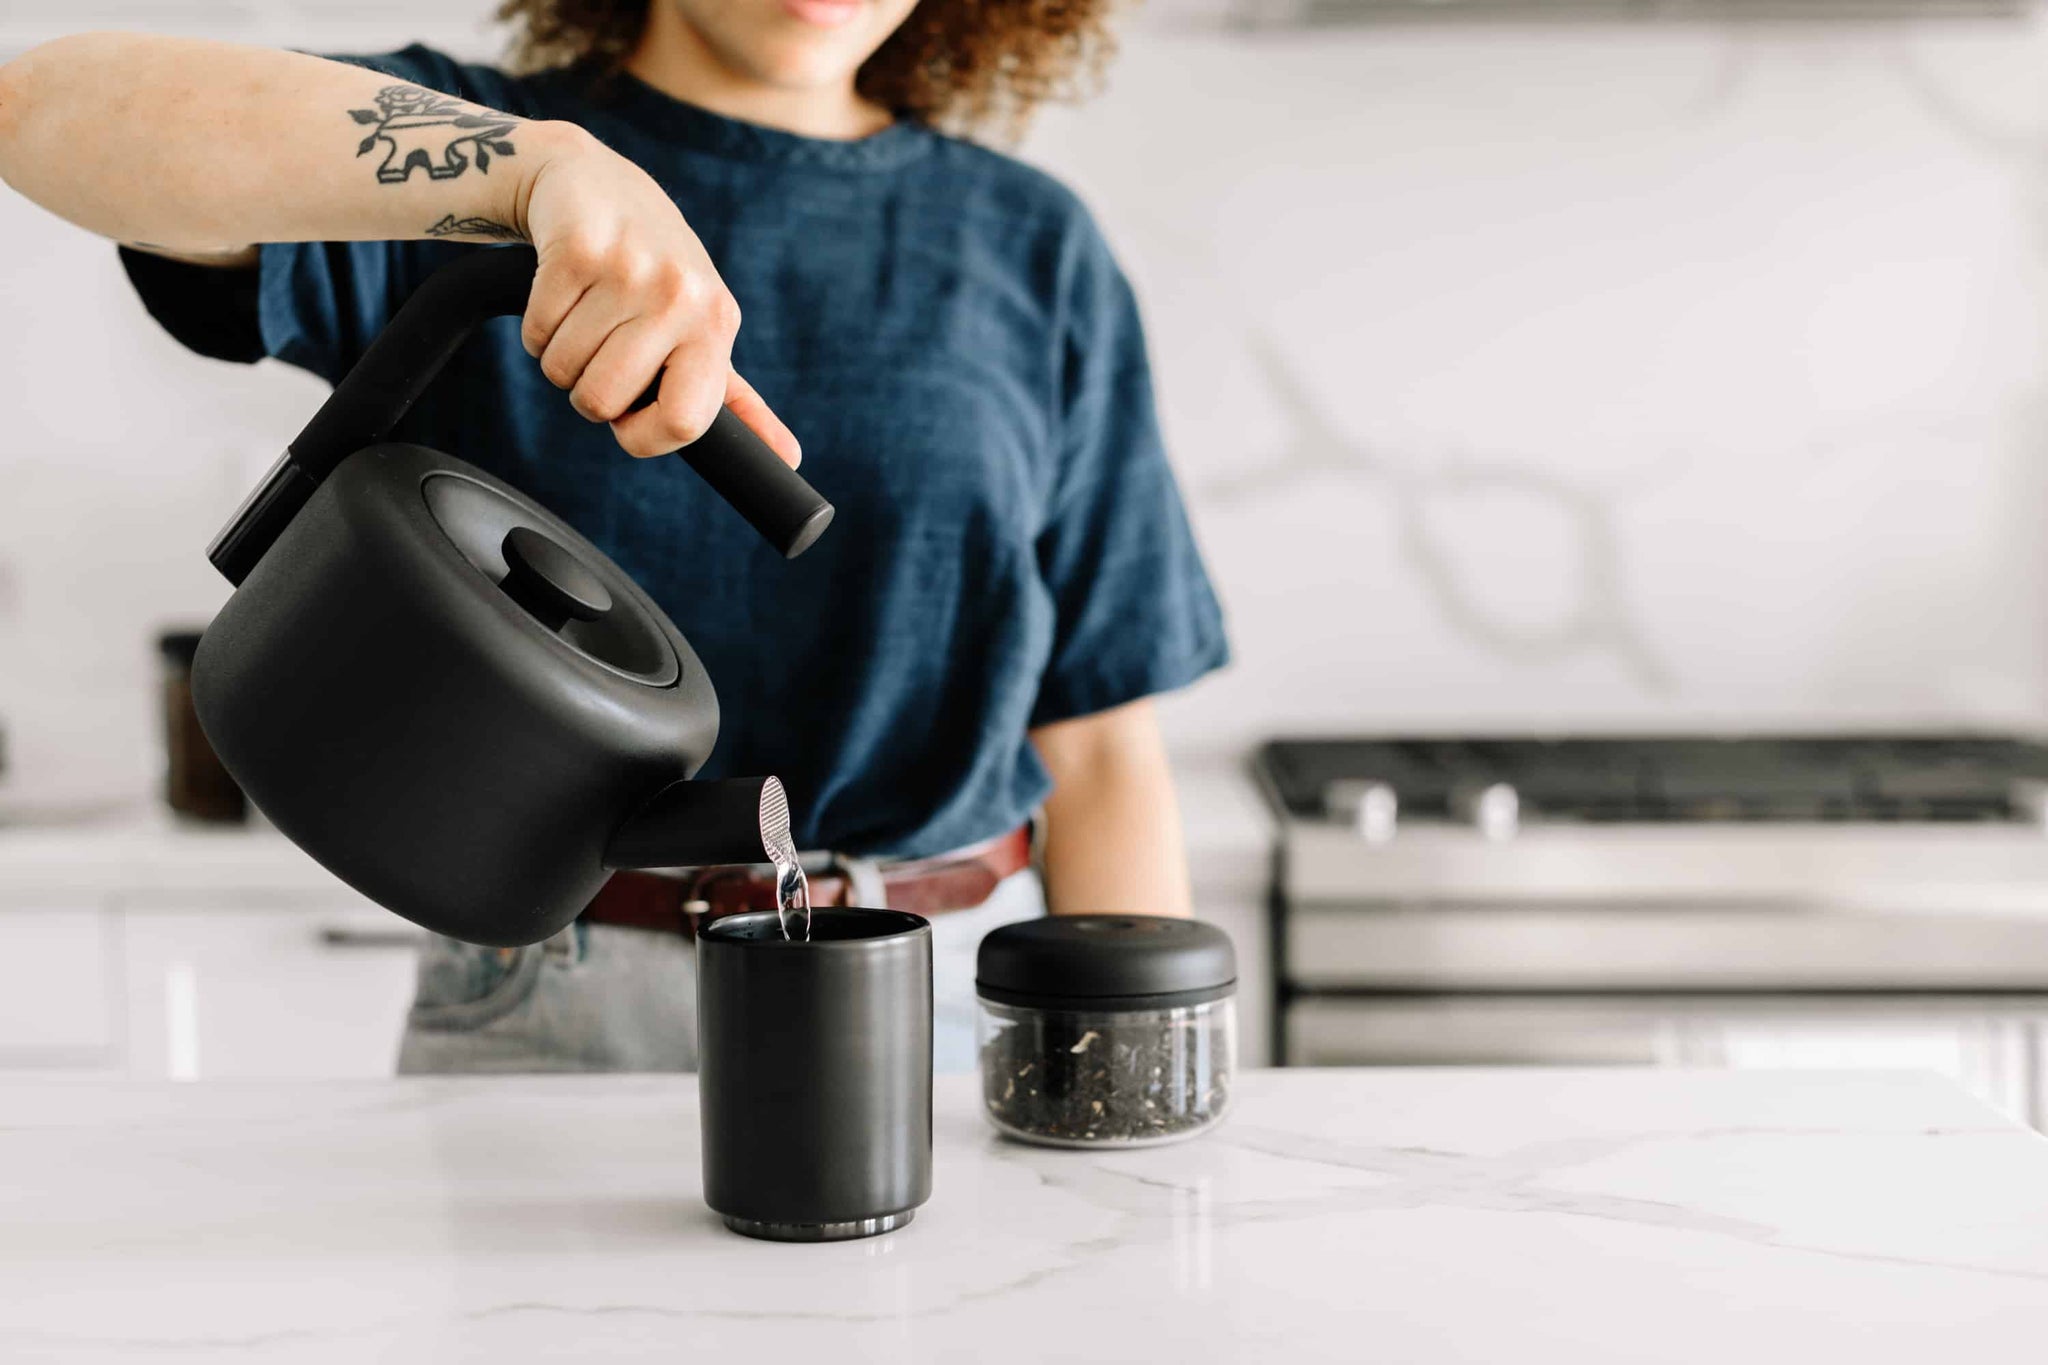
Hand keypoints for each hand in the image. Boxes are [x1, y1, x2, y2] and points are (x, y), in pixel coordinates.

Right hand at [510, 122, 799, 464]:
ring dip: (558, 355)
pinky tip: (560, 293)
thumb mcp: (702, 329)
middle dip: (586, 392)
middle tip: (600, 353)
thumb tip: (792, 459)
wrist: (595, 184)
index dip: (643, 437)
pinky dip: (536, 326)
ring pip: (562, 369)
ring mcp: (629, 268)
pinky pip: (536, 331)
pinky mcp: (577, 248)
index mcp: (716, 324)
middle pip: (604, 401)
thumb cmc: (654, 273)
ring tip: (582, 316)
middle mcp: (681, 295)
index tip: (630, 419)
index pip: (684, 422)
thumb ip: (736, 400)